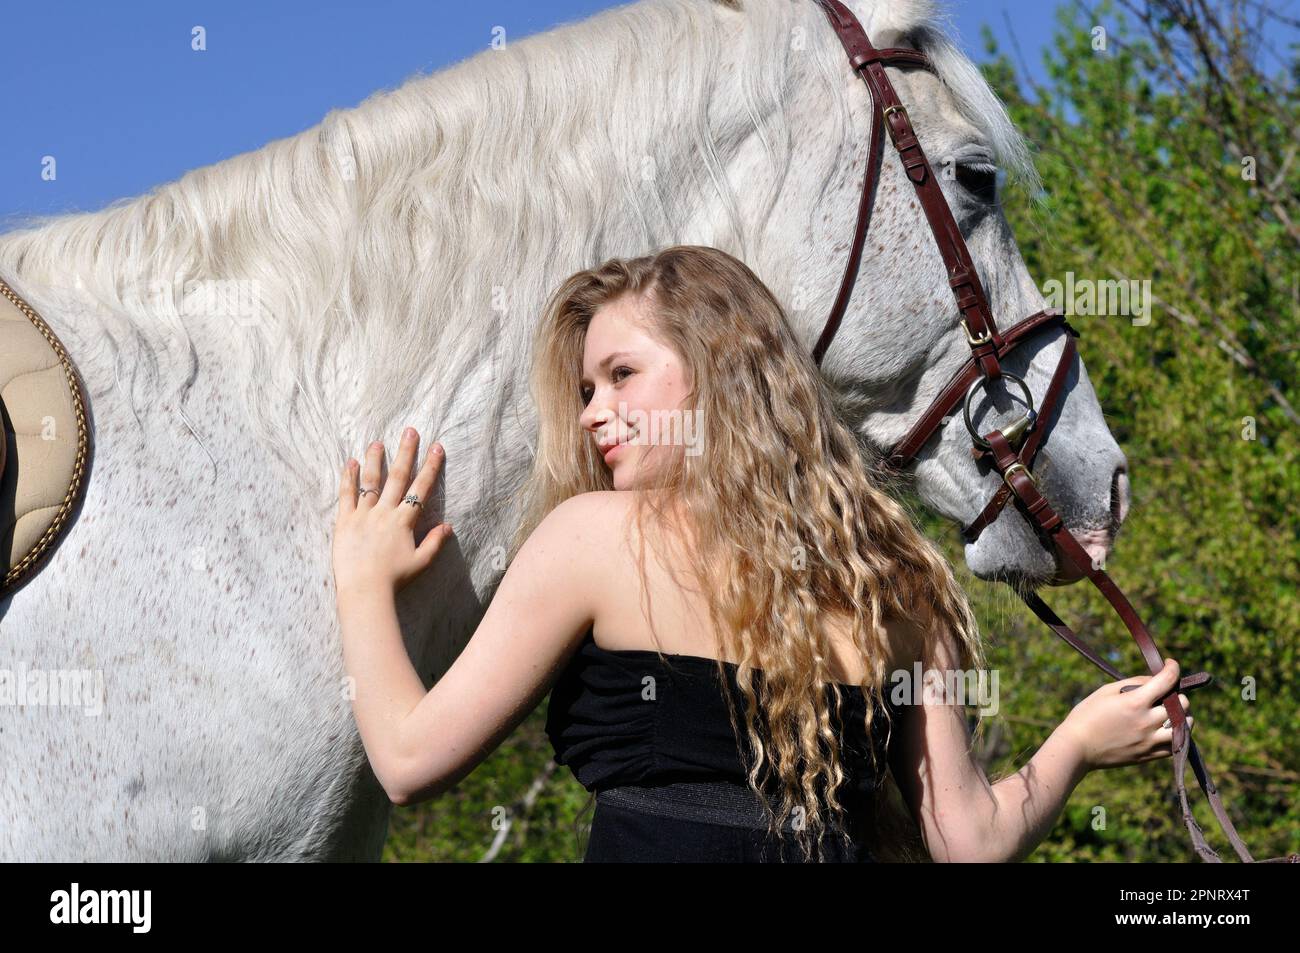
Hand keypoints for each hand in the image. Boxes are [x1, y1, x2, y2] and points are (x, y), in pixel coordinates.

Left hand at [333, 427, 453, 595]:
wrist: (365, 590)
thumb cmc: (394, 579)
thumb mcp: (420, 562)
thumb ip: (434, 542)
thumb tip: (449, 526)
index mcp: (404, 521)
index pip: (421, 489)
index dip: (430, 467)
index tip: (436, 447)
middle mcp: (385, 513)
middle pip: (398, 477)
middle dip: (406, 452)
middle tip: (410, 431)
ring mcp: (363, 515)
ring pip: (371, 481)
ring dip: (376, 460)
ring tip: (378, 442)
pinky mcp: (345, 521)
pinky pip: (346, 495)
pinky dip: (349, 478)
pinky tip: (351, 462)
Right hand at [1061, 659, 1192, 770]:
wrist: (1077, 747)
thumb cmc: (1086, 715)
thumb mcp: (1106, 691)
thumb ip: (1133, 683)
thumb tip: (1154, 680)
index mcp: (1135, 702)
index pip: (1166, 680)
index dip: (1172, 667)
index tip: (1170, 663)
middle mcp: (1147, 721)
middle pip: (1182, 703)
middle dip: (1176, 692)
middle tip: (1165, 692)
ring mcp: (1150, 740)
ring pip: (1185, 725)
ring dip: (1182, 715)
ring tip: (1170, 712)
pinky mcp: (1149, 755)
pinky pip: (1176, 743)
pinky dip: (1176, 733)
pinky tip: (1165, 727)